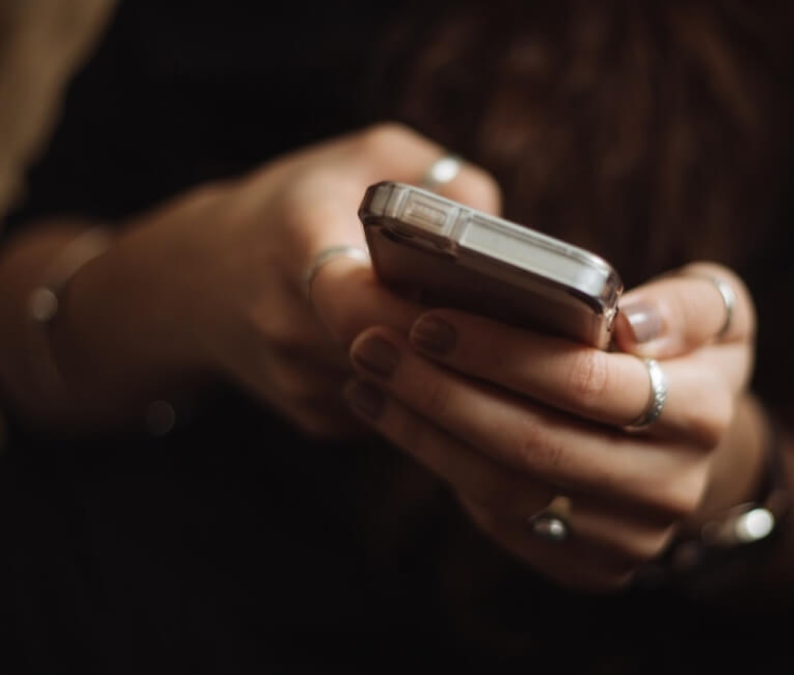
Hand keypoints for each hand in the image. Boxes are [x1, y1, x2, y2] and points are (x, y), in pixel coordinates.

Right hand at [67, 123, 498, 435]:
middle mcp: (286, 322)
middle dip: (453, 341)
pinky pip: (390, 410)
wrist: (201, 280)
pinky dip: (420, 387)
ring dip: (444, 369)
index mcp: (295, 243)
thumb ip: (441, 179)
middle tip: (512, 323)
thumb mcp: (367, 157)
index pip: (356, 298)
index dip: (419, 308)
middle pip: (393, 352)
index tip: (472, 299)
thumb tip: (503, 236)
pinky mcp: (314, 418)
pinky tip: (432, 355)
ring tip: (483, 336)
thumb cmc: (298, 206)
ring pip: (401, 389)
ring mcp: (297, 380)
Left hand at [344, 262, 759, 590]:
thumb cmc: (685, 358)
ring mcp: (627, 538)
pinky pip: (501, 520)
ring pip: (506, 489)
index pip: (587, 383)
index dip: (502, 353)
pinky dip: (440, 465)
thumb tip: (630, 323)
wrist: (692, 450)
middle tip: (374, 345)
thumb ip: (687, 305)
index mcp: (703, 412)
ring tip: (370, 378)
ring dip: (424, 431)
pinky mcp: (589, 567)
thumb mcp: (716, 312)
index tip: (429, 320)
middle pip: (533, 444)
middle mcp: (669, 487)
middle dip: (441, 392)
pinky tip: (396, 417)